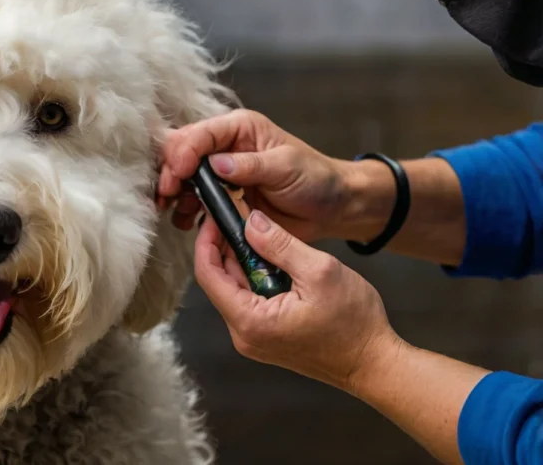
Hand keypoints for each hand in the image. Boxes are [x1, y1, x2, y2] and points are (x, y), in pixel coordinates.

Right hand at [158, 109, 351, 241]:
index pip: (200, 134)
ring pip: (183, 178)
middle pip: (182, 152)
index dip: (183, 152)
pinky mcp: (222, 198)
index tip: (176, 175)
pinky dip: (185, 211)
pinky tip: (187, 221)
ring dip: (174, 194)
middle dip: (170, 173)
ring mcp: (221, 174)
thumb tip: (216, 164)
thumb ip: (251, 165)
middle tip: (166, 195)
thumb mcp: (286, 166)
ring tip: (174, 211)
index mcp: (239, 129)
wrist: (331, 207)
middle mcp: (225, 147)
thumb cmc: (316, 178)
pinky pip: (194, 202)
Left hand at [194, 207, 400, 390]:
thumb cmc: (355, 324)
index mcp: (249, 320)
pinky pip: (250, 301)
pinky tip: (273, 260)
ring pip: (235, 290)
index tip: (214, 217)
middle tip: (239, 217)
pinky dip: (256, 278)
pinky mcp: (266, 338)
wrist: (375, 364)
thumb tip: (250, 221)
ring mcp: (254, 339)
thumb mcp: (319, 271)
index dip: (206, 241)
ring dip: (244, 262)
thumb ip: (280, 244)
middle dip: (226, 247)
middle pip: (219, 281)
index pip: (207, 274)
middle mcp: (244, 334)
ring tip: (260, 234)